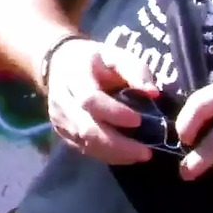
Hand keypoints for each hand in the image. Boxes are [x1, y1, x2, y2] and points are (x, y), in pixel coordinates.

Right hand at [44, 38, 159, 164]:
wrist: (61, 63)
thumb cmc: (97, 60)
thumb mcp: (118, 56)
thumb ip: (136, 71)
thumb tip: (153, 93)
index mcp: (76, 75)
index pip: (90, 99)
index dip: (113, 112)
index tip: (138, 121)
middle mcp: (63, 99)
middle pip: (86, 128)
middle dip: (117, 145)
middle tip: (145, 152)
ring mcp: (59, 118)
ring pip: (85, 143)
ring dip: (114, 153)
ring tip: (139, 155)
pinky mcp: (62, 132)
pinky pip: (84, 149)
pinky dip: (106, 155)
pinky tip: (125, 155)